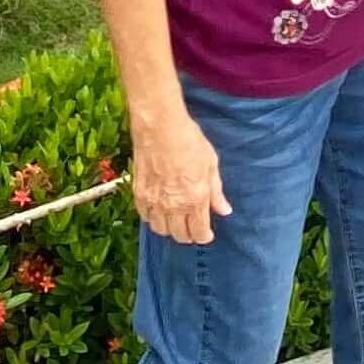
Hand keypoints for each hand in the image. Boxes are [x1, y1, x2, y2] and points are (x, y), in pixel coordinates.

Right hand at [129, 106, 229, 245]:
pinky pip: (144, 216)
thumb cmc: (188, 140)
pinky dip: (152, 218)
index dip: (204, 237)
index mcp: (195, 199)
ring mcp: (154, 201)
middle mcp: (174, 205)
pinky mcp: (139, 193)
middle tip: (192, 227)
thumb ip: (216, 192)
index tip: (206, 234)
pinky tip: (158, 210)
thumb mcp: (211, 164)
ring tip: (175, 220)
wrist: (160, 127)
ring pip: (160, 230)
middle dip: (188, 235)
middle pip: (179, 235)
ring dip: (169, 229)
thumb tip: (224, 210)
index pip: (199, 233)